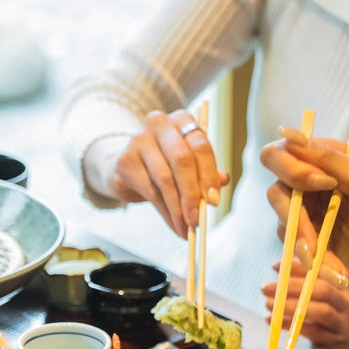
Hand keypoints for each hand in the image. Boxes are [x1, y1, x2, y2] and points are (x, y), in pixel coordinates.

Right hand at [108, 109, 229, 235]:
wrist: (126, 168)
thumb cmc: (165, 165)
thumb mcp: (188, 166)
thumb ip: (206, 171)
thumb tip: (223, 181)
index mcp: (181, 120)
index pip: (200, 146)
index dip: (209, 175)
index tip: (214, 201)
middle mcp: (159, 124)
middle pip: (182, 160)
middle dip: (192, 194)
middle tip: (197, 220)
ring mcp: (139, 139)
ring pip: (165, 178)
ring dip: (178, 209)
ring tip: (186, 228)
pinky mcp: (125, 160)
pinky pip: (150, 191)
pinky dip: (165, 212)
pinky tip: (173, 224)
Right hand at [260, 128, 348, 290]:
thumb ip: (331, 161)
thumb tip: (290, 134)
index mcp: (322, 160)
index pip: (280, 155)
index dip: (291, 170)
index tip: (324, 184)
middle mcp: (307, 184)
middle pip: (276, 193)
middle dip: (294, 218)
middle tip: (315, 240)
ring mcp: (306, 213)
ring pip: (283, 226)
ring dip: (305, 246)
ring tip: (332, 265)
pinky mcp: (308, 239)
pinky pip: (297, 250)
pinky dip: (316, 262)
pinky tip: (338, 272)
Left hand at [261, 252, 348, 348]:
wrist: (343, 347)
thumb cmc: (324, 314)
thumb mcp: (318, 294)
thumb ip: (305, 277)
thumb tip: (280, 265)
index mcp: (342, 285)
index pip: (324, 268)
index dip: (300, 266)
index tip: (276, 266)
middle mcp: (347, 303)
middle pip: (324, 290)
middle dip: (293, 286)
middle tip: (266, 288)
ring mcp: (343, 323)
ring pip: (321, 312)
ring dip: (292, 307)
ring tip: (268, 304)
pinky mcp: (335, 341)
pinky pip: (313, 332)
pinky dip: (291, 325)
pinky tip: (274, 322)